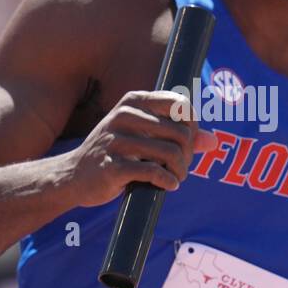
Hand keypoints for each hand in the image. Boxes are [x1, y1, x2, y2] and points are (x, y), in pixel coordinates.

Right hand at [63, 90, 217, 207]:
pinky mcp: (113, 167)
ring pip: (170, 154)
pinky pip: (154, 172)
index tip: (187, 143)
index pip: (181, 105)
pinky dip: (168, 182)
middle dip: (188, 154)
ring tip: (177, 177)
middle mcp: (124, 116)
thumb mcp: (143, 136)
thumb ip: (177, 135)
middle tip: (182, 166)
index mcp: (133, 101)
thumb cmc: (114, 153)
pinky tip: (168, 185)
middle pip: (180, 132)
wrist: (73, 176)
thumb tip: (213, 141)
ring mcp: (116, 141)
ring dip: (180, 171)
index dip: (192, 126)